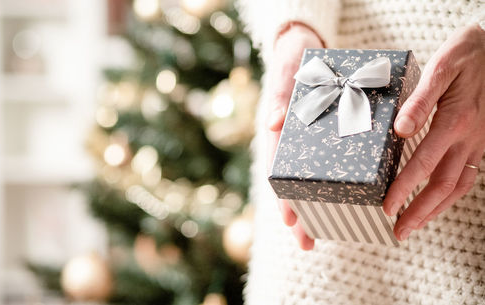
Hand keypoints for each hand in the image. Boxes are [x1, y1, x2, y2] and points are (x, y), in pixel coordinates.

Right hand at [267, 22, 323, 249]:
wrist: (301, 47)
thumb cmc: (291, 62)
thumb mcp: (285, 75)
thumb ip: (280, 96)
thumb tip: (273, 123)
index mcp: (280, 135)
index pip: (277, 172)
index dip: (283, 197)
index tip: (290, 221)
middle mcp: (293, 144)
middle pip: (295, 185)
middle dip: (300, 215)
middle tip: (307, 243)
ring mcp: (310, 142)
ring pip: (313, 180)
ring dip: (318, 207)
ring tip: (326, 233)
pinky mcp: (328, 136)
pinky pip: (333, 162)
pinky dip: (337, 182)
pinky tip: (351, 198)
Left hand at [383, 23, 484, 240]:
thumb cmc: (467, 54)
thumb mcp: (441, 68)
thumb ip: (420, 101)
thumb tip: (400, 130)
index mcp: (455, 121)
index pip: (423, 164)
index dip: (403, 189)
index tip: (386, 207)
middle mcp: (470, 138)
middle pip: (443, 185)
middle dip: (419, 211)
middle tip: (398, 232)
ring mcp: (479, 142)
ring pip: (459, 185)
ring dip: (436, 209)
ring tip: (416, 226)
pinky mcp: (483, 141)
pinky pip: (469, 175)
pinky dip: (452, 194)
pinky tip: (439, 201)